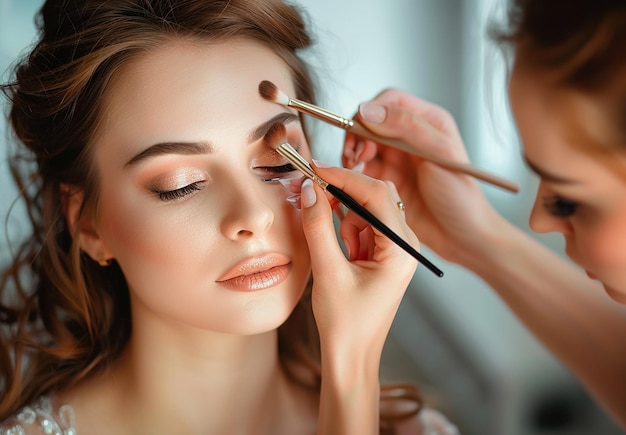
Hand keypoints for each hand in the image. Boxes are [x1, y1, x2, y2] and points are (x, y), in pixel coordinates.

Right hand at [299, 164, 417, 355]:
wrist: (353, 356)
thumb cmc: (347, 324)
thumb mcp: (328, 271)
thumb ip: (318, 226)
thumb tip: (310, 189)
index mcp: (401, 250)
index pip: (376, 195)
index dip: (343, 177)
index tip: (314, 169)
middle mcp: (406, 244)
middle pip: (376, 196)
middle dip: (343, 194)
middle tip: (312, 196)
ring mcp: (397, 248)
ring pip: (367, 209)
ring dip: (343, 217)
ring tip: (333, 250)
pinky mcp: (385, 254)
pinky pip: (365, 225)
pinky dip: (346, 229)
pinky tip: (340, 252)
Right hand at [342, 88, 500, 264]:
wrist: (462, 236)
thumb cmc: (461, 196)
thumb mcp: (438, 153)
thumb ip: (406, 127)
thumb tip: (369, 110)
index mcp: (428, 121)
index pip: (390, 101)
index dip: (370, 112)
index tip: (360, 130)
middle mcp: (409, 137)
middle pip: (370, 122)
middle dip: (357, 136)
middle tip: (356, 156)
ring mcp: (396, 158)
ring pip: (362, 145)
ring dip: (353, 155)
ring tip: (355, 170)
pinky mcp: (386, 180)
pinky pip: (362, 169)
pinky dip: (354, 173)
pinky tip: (358, 182)